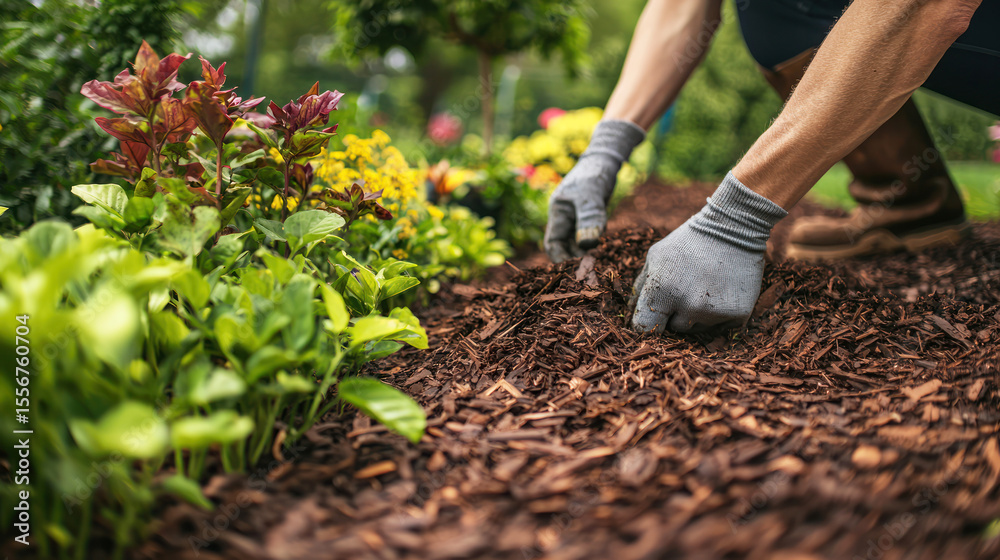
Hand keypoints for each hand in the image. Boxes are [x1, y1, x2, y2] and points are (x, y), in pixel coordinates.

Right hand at [544, 119, 644, 262]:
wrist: (607, 159)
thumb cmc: (595, 173)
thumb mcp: (591, 195)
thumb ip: (589, 217)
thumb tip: (588, 244)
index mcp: (558, 213)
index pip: (552, 244)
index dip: (561, 259)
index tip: (576, 269)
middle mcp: (565, 218)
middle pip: (565, 247)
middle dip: (576, 260)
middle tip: (592, 271)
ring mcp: (578, 219)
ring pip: (579, 244)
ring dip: (589, 254)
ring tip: (601, 263)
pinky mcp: (591, 219)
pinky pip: (591, 238)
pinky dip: (597, 246)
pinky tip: (607, 252)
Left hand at [629, 173, 786, 332]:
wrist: (733, 228)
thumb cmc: (688, 242)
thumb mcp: (656, 256)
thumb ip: (640, 287)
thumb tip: (630, 313)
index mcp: (662, 290)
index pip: (644, 328)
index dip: (647, 324)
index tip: (654, 318)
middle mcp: (688, 305)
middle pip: (674, 329)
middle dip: (676, 314)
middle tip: (688, 287)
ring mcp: (714, 312)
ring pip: (697, 329)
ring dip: (698, 314)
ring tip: (706, 286)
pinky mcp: (737, 315)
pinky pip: (720, 329)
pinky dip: (720, 315)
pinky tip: (722, 291)